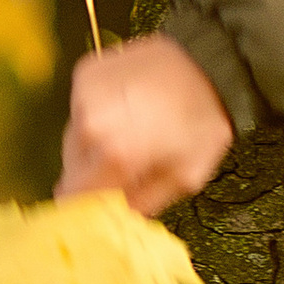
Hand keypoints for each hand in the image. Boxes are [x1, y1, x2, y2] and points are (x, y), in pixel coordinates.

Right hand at [59, 35, 235, 216]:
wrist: (211, 65)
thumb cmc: (204, 120)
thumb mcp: (184, 177)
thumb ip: (141, 204)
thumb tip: (110, 219)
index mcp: (115, 153)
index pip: (75, 196)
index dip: (85, 207)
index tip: (97, 209)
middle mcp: (91, 122)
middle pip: (72, 168)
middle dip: (94, 176)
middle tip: (125, 170)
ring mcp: (84, 93)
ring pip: (73, 138)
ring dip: (93, 146)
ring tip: (128, 136)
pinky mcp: (85, 72)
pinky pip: (79, 108)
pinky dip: (95, 116)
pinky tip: (122, 113)